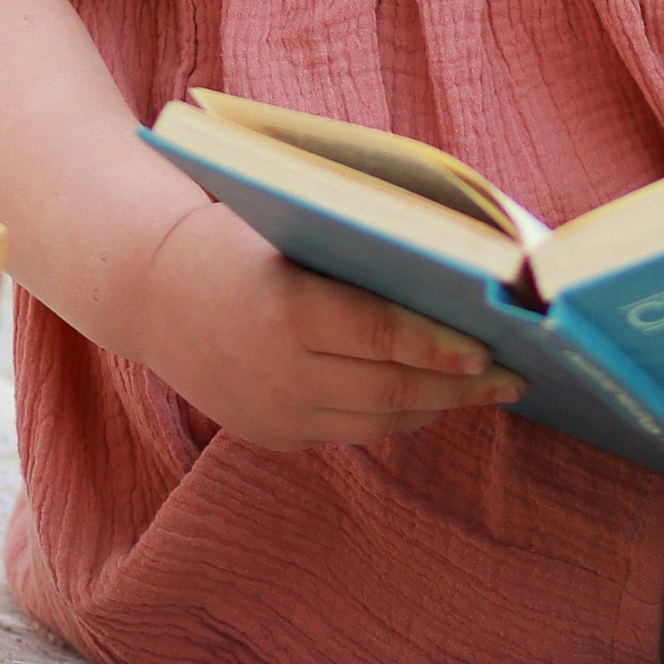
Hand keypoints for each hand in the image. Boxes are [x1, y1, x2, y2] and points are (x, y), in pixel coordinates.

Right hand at [132, 198, 526, 448]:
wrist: (148, 289)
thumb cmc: (238, 234)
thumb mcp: (293, 226)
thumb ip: (363, 248)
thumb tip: (458, 262)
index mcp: (286, 312)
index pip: (383, 339)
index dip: (442, 349)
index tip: (491, 350)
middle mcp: (279, 375)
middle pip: (391, 390)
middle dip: (459, 387)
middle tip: (514, 377)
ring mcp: (272, 415)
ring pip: (376, 421)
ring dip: (436, 406)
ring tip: (486, 389)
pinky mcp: (271, 436)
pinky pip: (348, 431)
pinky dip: (395, 413)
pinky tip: (431, 396)